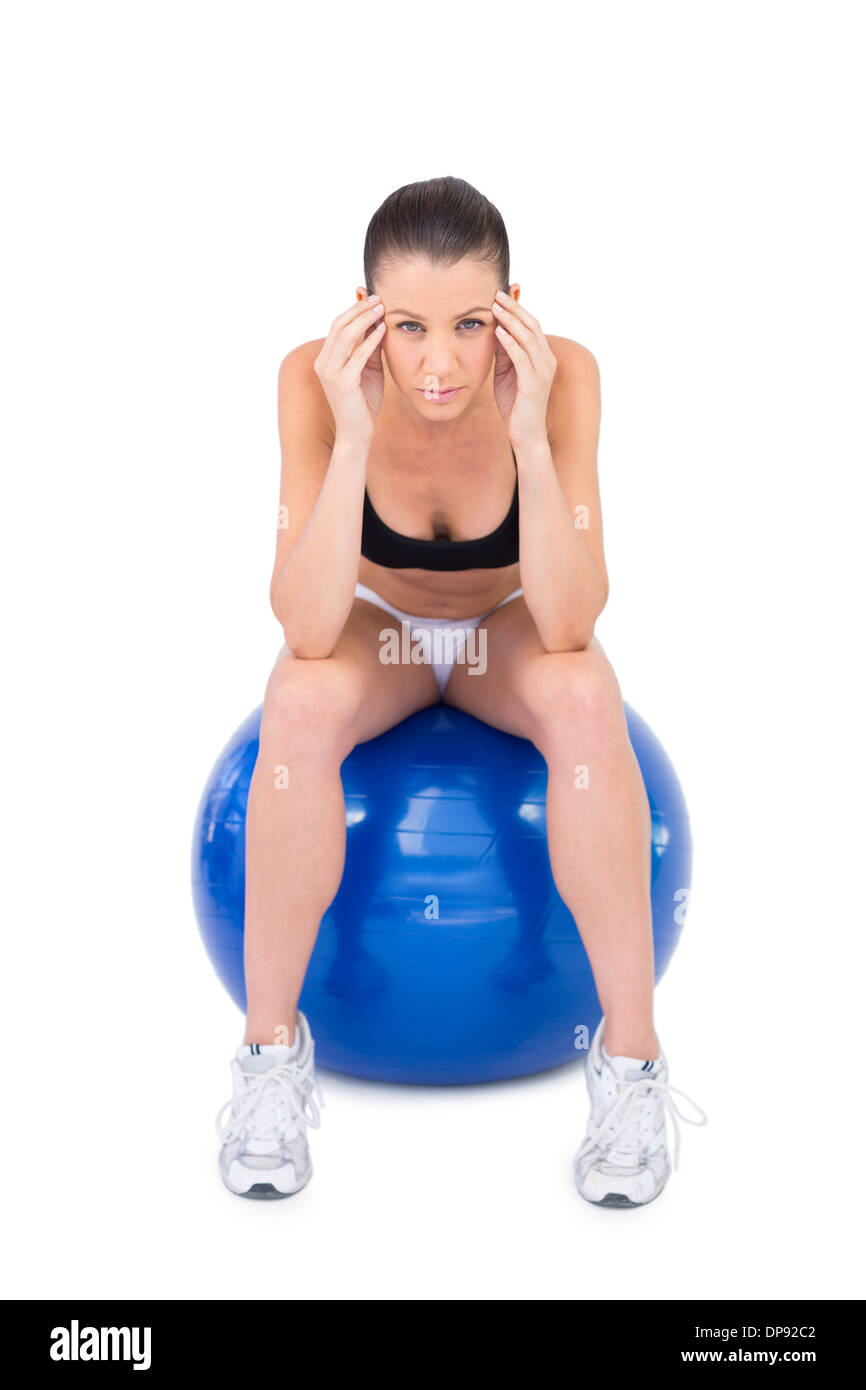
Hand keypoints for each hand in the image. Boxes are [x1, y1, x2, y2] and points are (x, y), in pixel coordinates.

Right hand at [313, 296, 386, 441]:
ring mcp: (331, 373)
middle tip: (378, 298)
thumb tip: (377, 319)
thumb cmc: (363, 401)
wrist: (357, 432)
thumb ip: (369, 346)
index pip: (337, 325)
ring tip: (381, 308)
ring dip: (364, 319)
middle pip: (339, 325)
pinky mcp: (343, 383)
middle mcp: (323, 363)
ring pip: (345, 336)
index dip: (354, 308)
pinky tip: (383, 330)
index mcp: (326, 358)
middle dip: (359, 309)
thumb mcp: (368, 368)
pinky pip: (357, 355)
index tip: (371, 296)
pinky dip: (370, 340)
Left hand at [491, 290, 556, 448]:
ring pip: (528, 338)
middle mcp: (547, 361)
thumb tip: (496, 327)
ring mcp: (542, 372)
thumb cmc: (515, 404)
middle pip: (532, 326)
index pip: (532, 325)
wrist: (525, 434)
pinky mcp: (533, 384)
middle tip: (496, 293)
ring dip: (510, 320)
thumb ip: (504, 351)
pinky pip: (522, 358)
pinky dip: (510, 342)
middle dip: (514, 308)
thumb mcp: (507, 371)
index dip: (518, 308)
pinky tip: (498, 331)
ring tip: (495, 307)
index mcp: (543, 356)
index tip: (500, 293)